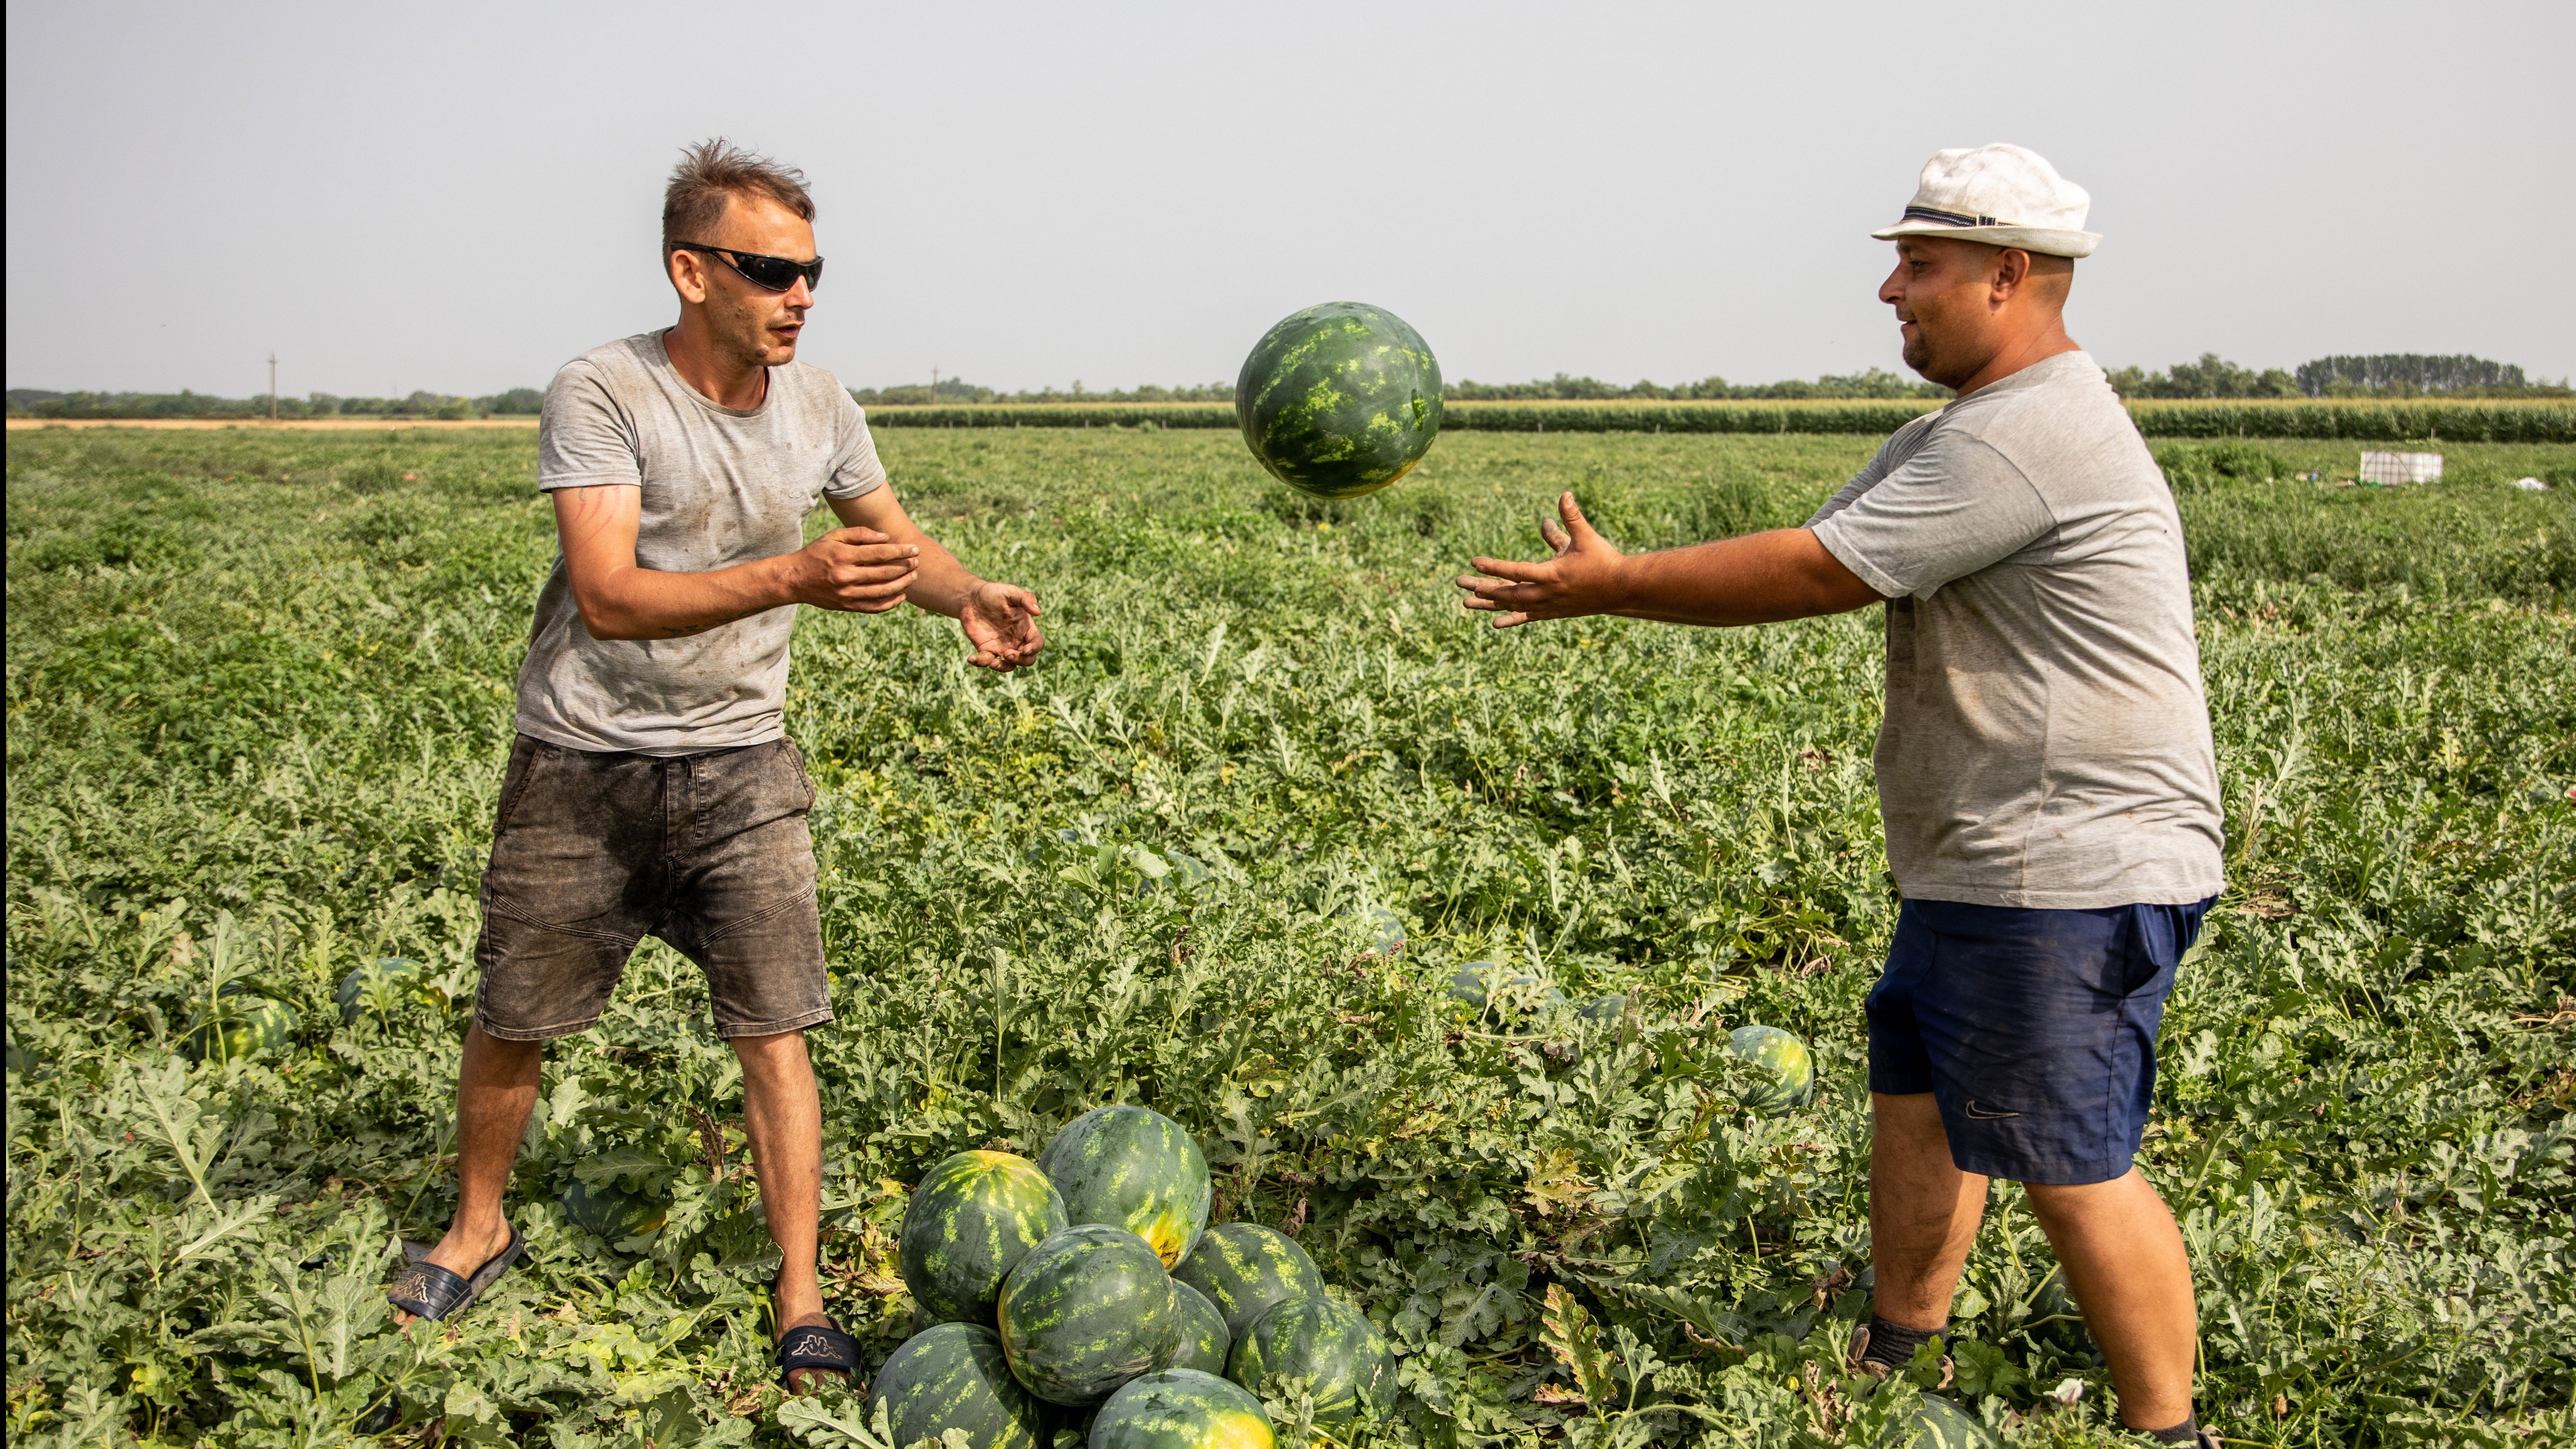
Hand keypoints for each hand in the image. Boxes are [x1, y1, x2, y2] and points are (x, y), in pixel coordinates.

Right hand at [781, 528, 918, 613]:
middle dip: (905, 567)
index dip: (901, 551)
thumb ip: (860, 534)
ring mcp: (847, 594)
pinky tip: (901, 595)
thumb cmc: (817, 553)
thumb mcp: (834, 536)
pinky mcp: (847, 606)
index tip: (914, 549)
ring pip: (883, 591)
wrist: (795, 579)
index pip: (880, 553)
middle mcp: (846, 576)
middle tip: (917, 562)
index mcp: (844, 556)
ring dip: (902, 584)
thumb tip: (885, 538)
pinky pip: (874, 607)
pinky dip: (890, 603)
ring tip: (913, 576)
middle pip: (885, 573)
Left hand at [958, 581, 1044, 669]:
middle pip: (1027, 660)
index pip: (1037, 643)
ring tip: (992, 662)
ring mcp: (1002, 647)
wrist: (972, 599)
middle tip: (1007, 653)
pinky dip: (980, 662)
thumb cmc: (994, 593)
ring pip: (1008, 666)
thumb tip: (1038, 611)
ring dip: (1002, 667)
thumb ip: (1025, 599)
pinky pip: (986, 661)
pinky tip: (971, 658)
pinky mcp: (986, 649)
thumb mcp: (1011, 592)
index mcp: (1026, 628)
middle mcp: (1016, 640)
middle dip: (1020, 660)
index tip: (1025, 649)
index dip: (1034, 649)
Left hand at [1456, 493, 1626, 626]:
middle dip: (1483, 588)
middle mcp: (1547, 593)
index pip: (1517, 571)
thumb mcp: (1587, 537)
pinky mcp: (1554, 612)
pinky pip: (1527, 617)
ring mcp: (1550, 605)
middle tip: (1459, 582)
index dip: (1495, 567)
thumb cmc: (1604, 560)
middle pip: (1508, 593)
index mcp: (1552, 574)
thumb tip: (1564, 494)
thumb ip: (1572, 517)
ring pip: (1514, 606)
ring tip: (1466, 602)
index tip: (1475, 562)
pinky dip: (1511, 618)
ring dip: (1490, 604)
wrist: (1623, 590)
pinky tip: (1495, 622)